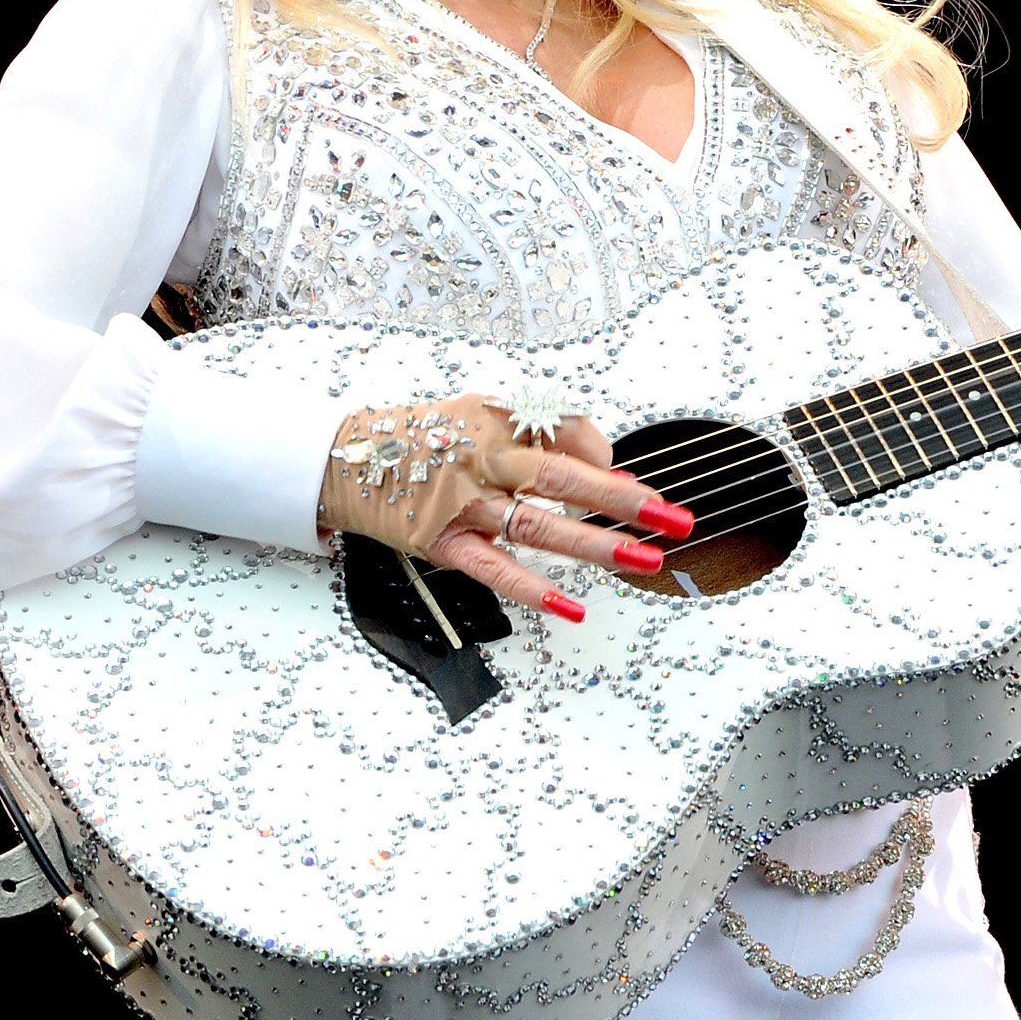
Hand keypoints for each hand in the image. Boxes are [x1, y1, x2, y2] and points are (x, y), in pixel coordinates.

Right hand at [316, 395, 694, 618]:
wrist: (347, 457)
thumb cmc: (429, 439)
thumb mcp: (487, 414)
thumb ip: (547, 433)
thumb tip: (611, 468)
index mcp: (499, 418)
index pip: (569, 431)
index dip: (606, 457)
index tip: (635, 481)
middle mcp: (483, 457)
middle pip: (564, 477)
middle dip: (625, 500)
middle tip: (673, 518)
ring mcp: (462, 502)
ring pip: (537, 526)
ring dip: (595, 546)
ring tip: (643, 561)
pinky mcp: (441, 542)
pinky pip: (494, 569)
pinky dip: (534, 588)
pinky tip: (571, 605)